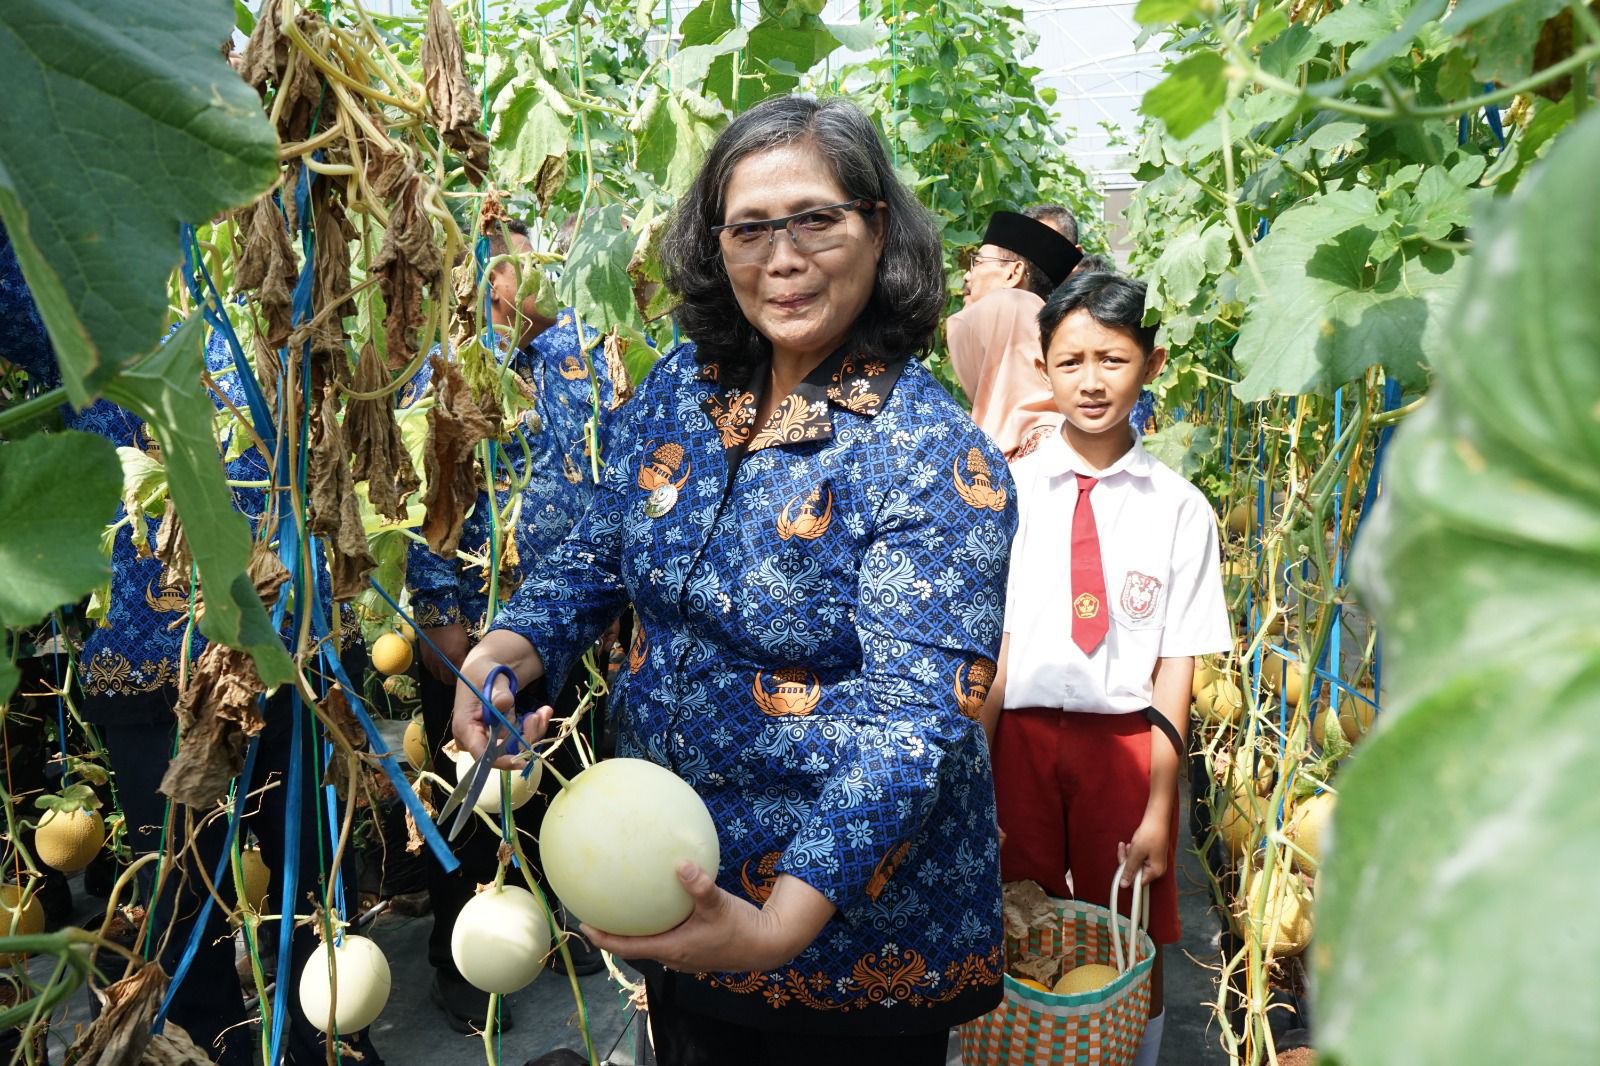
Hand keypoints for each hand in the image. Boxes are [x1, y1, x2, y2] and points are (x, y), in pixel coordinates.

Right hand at [419, 623, 468, 684]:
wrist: (437, 619)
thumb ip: (465, 656)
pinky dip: (435, 669)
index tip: (465, 676)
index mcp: (455, 658)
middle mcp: (442, 662)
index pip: (460, 675)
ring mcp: (432, 661)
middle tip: (457, 676)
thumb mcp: (465, 642)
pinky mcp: (424, 657)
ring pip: (437, 675)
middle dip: (453, 680)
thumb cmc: (455, 629)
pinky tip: (439, 665)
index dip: (463, 677)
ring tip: (448, 671)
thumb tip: (467, 665)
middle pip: (447, 680)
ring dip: (443, 675)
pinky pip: (430, 669)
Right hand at [453, 637, 551, 770]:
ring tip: (542, 711)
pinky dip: (534, 727)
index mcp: (465, 728)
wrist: (488, 669)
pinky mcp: (502, 736)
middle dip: (525, 737)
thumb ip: (498, 691)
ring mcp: (489, 739)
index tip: (522, 760)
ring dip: (533, 731)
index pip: (480, 754)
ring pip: (516, 748)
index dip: (501, 761)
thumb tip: (502, 704)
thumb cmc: (484, 673)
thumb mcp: (491, 677)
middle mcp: (476, 739)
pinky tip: (542, 712)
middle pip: (502, 754)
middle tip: (538, 716)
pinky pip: (521, 740)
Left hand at [581, 863, 809, 974]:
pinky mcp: (695, 949)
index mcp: (672, 949)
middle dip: (614, 932)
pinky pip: (667, 938)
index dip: (603, 939)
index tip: (584, 925)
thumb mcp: (719, 904)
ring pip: (651, 943)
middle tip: (596, 913)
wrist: (766, 945)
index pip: (628, 948)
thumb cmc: (740, 928)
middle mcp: (673, 956)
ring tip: (622, 908)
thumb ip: (699, 885)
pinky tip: (661, 904)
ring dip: (635, 930)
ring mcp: (684, 955)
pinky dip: (656, 925)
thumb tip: (680, 864)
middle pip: (634, 947)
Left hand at [1117, 813, 1170, 886]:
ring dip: (1129, 855)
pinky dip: (1134, 852)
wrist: (1157, 819)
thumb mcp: (1136, 853)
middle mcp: (1157, 870)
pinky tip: (1131, 844)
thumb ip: (1129, 870)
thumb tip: (1124, 885)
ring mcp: (1155, 862)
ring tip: (1128, 844)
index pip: (1137, 882)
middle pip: (1136, 873)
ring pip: (1136, 864)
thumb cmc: (1149, 835)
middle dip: (1127, 861)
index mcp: (1155, 872)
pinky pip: (1140, 858)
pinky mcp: (1153, 855)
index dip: (1127, 874)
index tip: (1121, 864)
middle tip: (1124, 849)